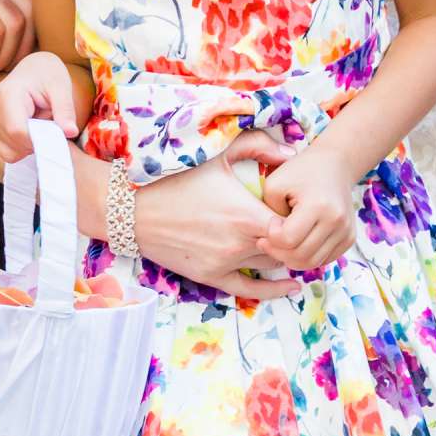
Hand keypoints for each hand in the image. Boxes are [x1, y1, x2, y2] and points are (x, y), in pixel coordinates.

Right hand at [0, 51, 79, 163]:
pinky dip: (21, 149)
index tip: (56, 134)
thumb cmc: (47, 75)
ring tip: (38, 126)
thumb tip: (70, 132)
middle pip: (15, 143)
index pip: (18, 131)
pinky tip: (30, 132)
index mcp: (8, 94)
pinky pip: (6, 153)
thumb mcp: (61, 87)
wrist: (33, 69)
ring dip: (29, 147)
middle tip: (49, 126)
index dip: (39, 140)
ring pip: (10, 152)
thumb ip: (65, 110)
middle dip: (37, 143)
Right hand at [133, 133, 297, 298]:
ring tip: (298, 247)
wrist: (131, 208)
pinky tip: (291, 287)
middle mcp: (240, 244)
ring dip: (283, 256)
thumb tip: (291, 151)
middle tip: (303, 226)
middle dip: (295, 237)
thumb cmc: (175, 178)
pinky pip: (249, 289)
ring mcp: (225, 264)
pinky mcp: (210, 277)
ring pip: (270, 266)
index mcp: (247, 215)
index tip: (300, 207)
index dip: (301, 217)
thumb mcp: (217, 154)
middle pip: (286, 248)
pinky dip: (272, 289)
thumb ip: (258, 145)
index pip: (293, 225)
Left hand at [259, 141, 356, 271]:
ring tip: (282, 243)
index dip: (272, 236)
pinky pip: (324, 260)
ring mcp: (346, 232)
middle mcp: (337, 222)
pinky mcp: (349, 239)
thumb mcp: (275, 184)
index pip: (288, 240)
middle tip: (269, 239)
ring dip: (292, 258)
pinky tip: (298, 243)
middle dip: (278, 252)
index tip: (272, 222)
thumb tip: (273, 241)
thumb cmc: (301, 172)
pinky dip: (307, 257)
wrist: (336, 164)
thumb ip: (266, 213)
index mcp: (318, 205)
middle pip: (300, 256)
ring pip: (312, 263)